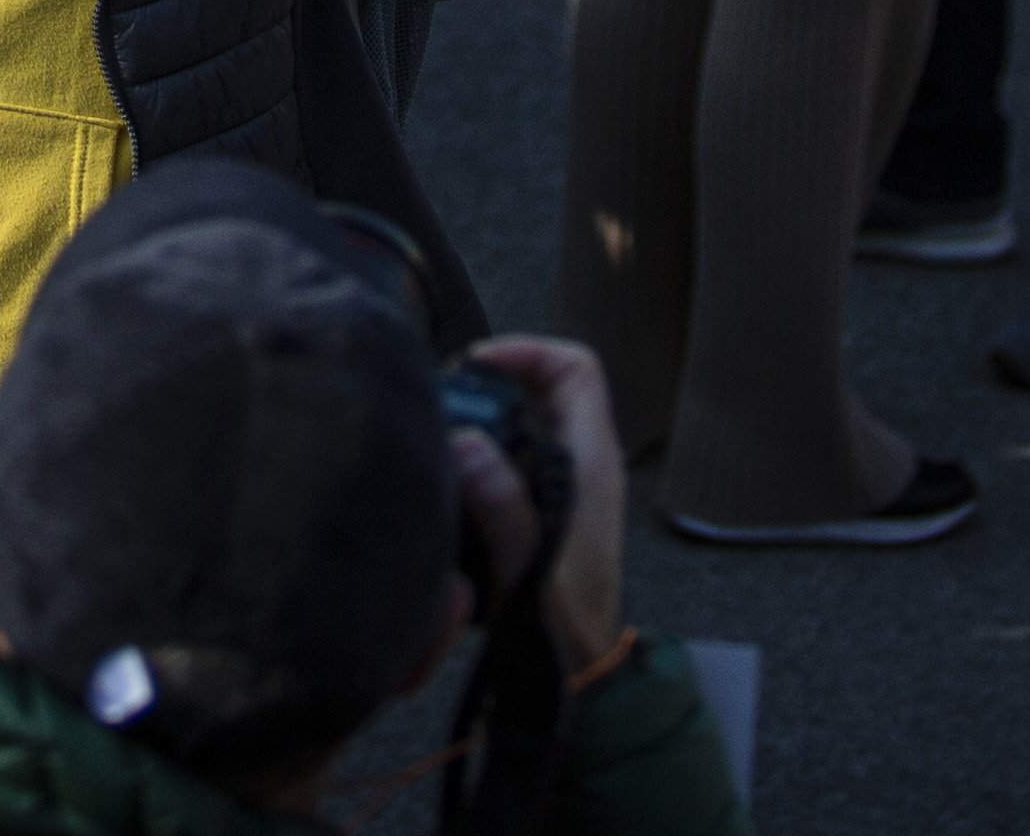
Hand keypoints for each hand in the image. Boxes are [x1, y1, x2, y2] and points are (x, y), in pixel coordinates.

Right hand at [450, 333, 630, 682]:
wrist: (579, 679)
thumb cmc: (567, 629)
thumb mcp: (533, 572)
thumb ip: (504, 510)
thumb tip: (465, 444)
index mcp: (593, 464)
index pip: (576, 369)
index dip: (529, 351)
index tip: (477, 364)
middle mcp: (582, 465)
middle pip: (541, 389)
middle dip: (492, 383)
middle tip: (443, 399)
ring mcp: (562, 488)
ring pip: (522, 423)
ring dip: (482, 420)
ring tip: (436, 431)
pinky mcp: (539, 512)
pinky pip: (509, 459)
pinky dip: (478, 455)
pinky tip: (445, 476)